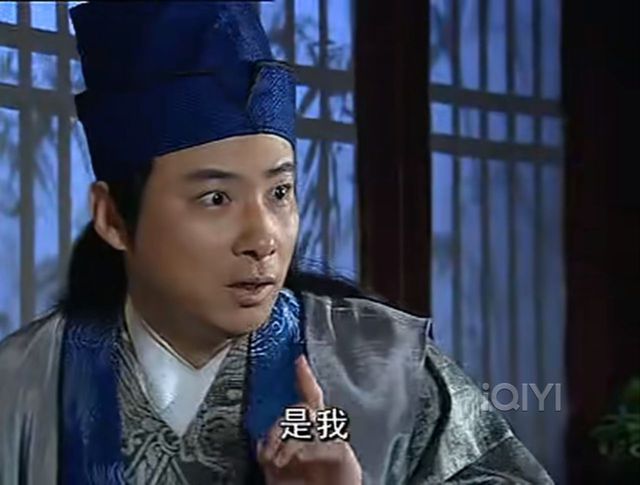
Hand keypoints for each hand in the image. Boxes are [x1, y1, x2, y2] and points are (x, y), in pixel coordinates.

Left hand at [257, 355, 362, 484]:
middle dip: (280, 426)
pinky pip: (323, 444)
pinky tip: (294, 461)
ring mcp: (335, 442)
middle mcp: (324, 432)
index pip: (308, 399)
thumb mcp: (280, 473)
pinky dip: (304, 451)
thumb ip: (271, 456)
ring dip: (288, 439)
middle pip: (302, 409)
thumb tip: (261, 444)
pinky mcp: (343, 456)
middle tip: (267, 452)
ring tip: (278, 462)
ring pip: (311, 421)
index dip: (305, 379)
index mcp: (310, 433)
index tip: (299, 360)